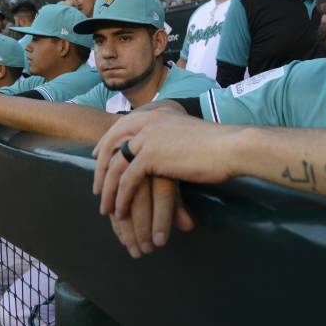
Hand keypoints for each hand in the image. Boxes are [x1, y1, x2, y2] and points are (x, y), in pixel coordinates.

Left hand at [91, 107, 240, 255]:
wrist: (229, 147)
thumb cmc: (216, 145)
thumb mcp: (184, 133)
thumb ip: (167, 137)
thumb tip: (162, 150)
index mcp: (154, 114)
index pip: (119, 127)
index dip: (105, 144)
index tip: (97, 159)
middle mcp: (146, 122)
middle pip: (111, 146)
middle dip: (101, 170)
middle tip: (96, 191)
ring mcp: (146, 138)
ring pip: (116, 167)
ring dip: (109, 191)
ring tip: (107, 210)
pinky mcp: (150, 157)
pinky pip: (127, 181)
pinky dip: (121, 199)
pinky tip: (121, 212)